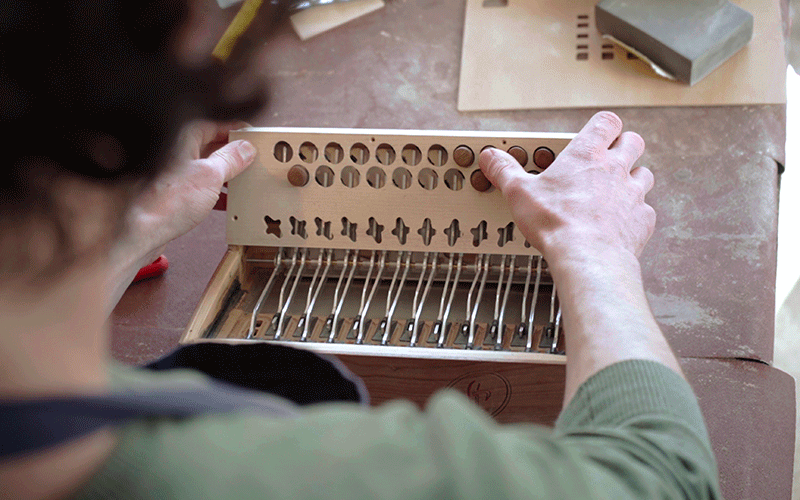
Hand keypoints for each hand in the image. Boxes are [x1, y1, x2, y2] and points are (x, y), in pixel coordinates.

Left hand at [115, 120, 255, 269]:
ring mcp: (168, 170)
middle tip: (252, 160)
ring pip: (203, 165)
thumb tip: (245, 148)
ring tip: (242, 181)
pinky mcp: (167, 190)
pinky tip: (225, 201)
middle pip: (208, 144)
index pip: (214, 124)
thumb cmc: (165, 202)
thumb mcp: (211, 177)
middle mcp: (171, 149)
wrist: (138, 234)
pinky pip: (195, 183)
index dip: (235, 130)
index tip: (252, 137)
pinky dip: (211, 190)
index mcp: (179, 136)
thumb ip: (231, 159)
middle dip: (231, 153)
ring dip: (223, 174)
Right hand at [479, 112, 653, 263]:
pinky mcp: (642, 219)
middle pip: (633, 142)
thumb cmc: (556, 222)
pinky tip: (620, 220)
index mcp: (587, 154)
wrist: (587, 255)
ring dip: (633, 177)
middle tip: (609, 155)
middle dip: (624, 145)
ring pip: (644, 173)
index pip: (607, 122)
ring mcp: (633, 193)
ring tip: (616, 188)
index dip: (604, 125)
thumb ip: (505, 171)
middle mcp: (615, 169)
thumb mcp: (519, 193)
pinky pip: (645, 208)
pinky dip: (635, 212)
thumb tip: (491, 158)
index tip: (596, 132)